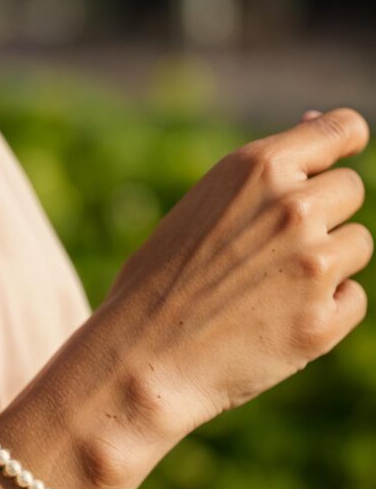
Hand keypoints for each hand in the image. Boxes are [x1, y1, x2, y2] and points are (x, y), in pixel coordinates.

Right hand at [99, 107, 371, 436]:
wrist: (135, 364)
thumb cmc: (153, 288)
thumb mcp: (194, 212)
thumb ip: (256, 180)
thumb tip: (315, 123)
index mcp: (255, 171)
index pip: (340, 129)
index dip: (341, 145)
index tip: (335, 160)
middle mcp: (291, 209)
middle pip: (350, 191)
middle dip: (322, 215)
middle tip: (269, 252)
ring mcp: (312, 266)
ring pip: (356, 246)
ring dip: (324, 265)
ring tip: (264, 292)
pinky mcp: (322, 322)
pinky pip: (352, 301)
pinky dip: (323, 312)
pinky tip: (271, 325)